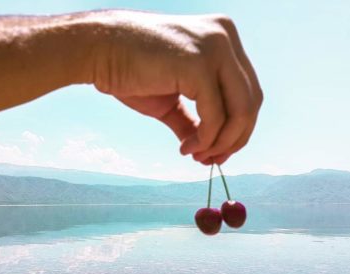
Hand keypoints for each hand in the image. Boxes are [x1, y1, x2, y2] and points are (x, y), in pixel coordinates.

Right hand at [89, 11, 262, 164]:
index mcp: (223, 38)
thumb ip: (192, 120)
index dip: (238, 127)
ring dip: (221, 143)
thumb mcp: (170, 99)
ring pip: (241, 111)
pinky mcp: (198, 64)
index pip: (247, 90)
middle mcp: (225, 37)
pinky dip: (205, 140)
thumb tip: (205, 150)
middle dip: (234, 139)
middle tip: (212, 160)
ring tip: (197, 156)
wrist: (97, 50)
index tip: (218, 152)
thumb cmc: (130, 70)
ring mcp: (214, 48)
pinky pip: (215, 115)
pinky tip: (186, 149)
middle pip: (251, 102)